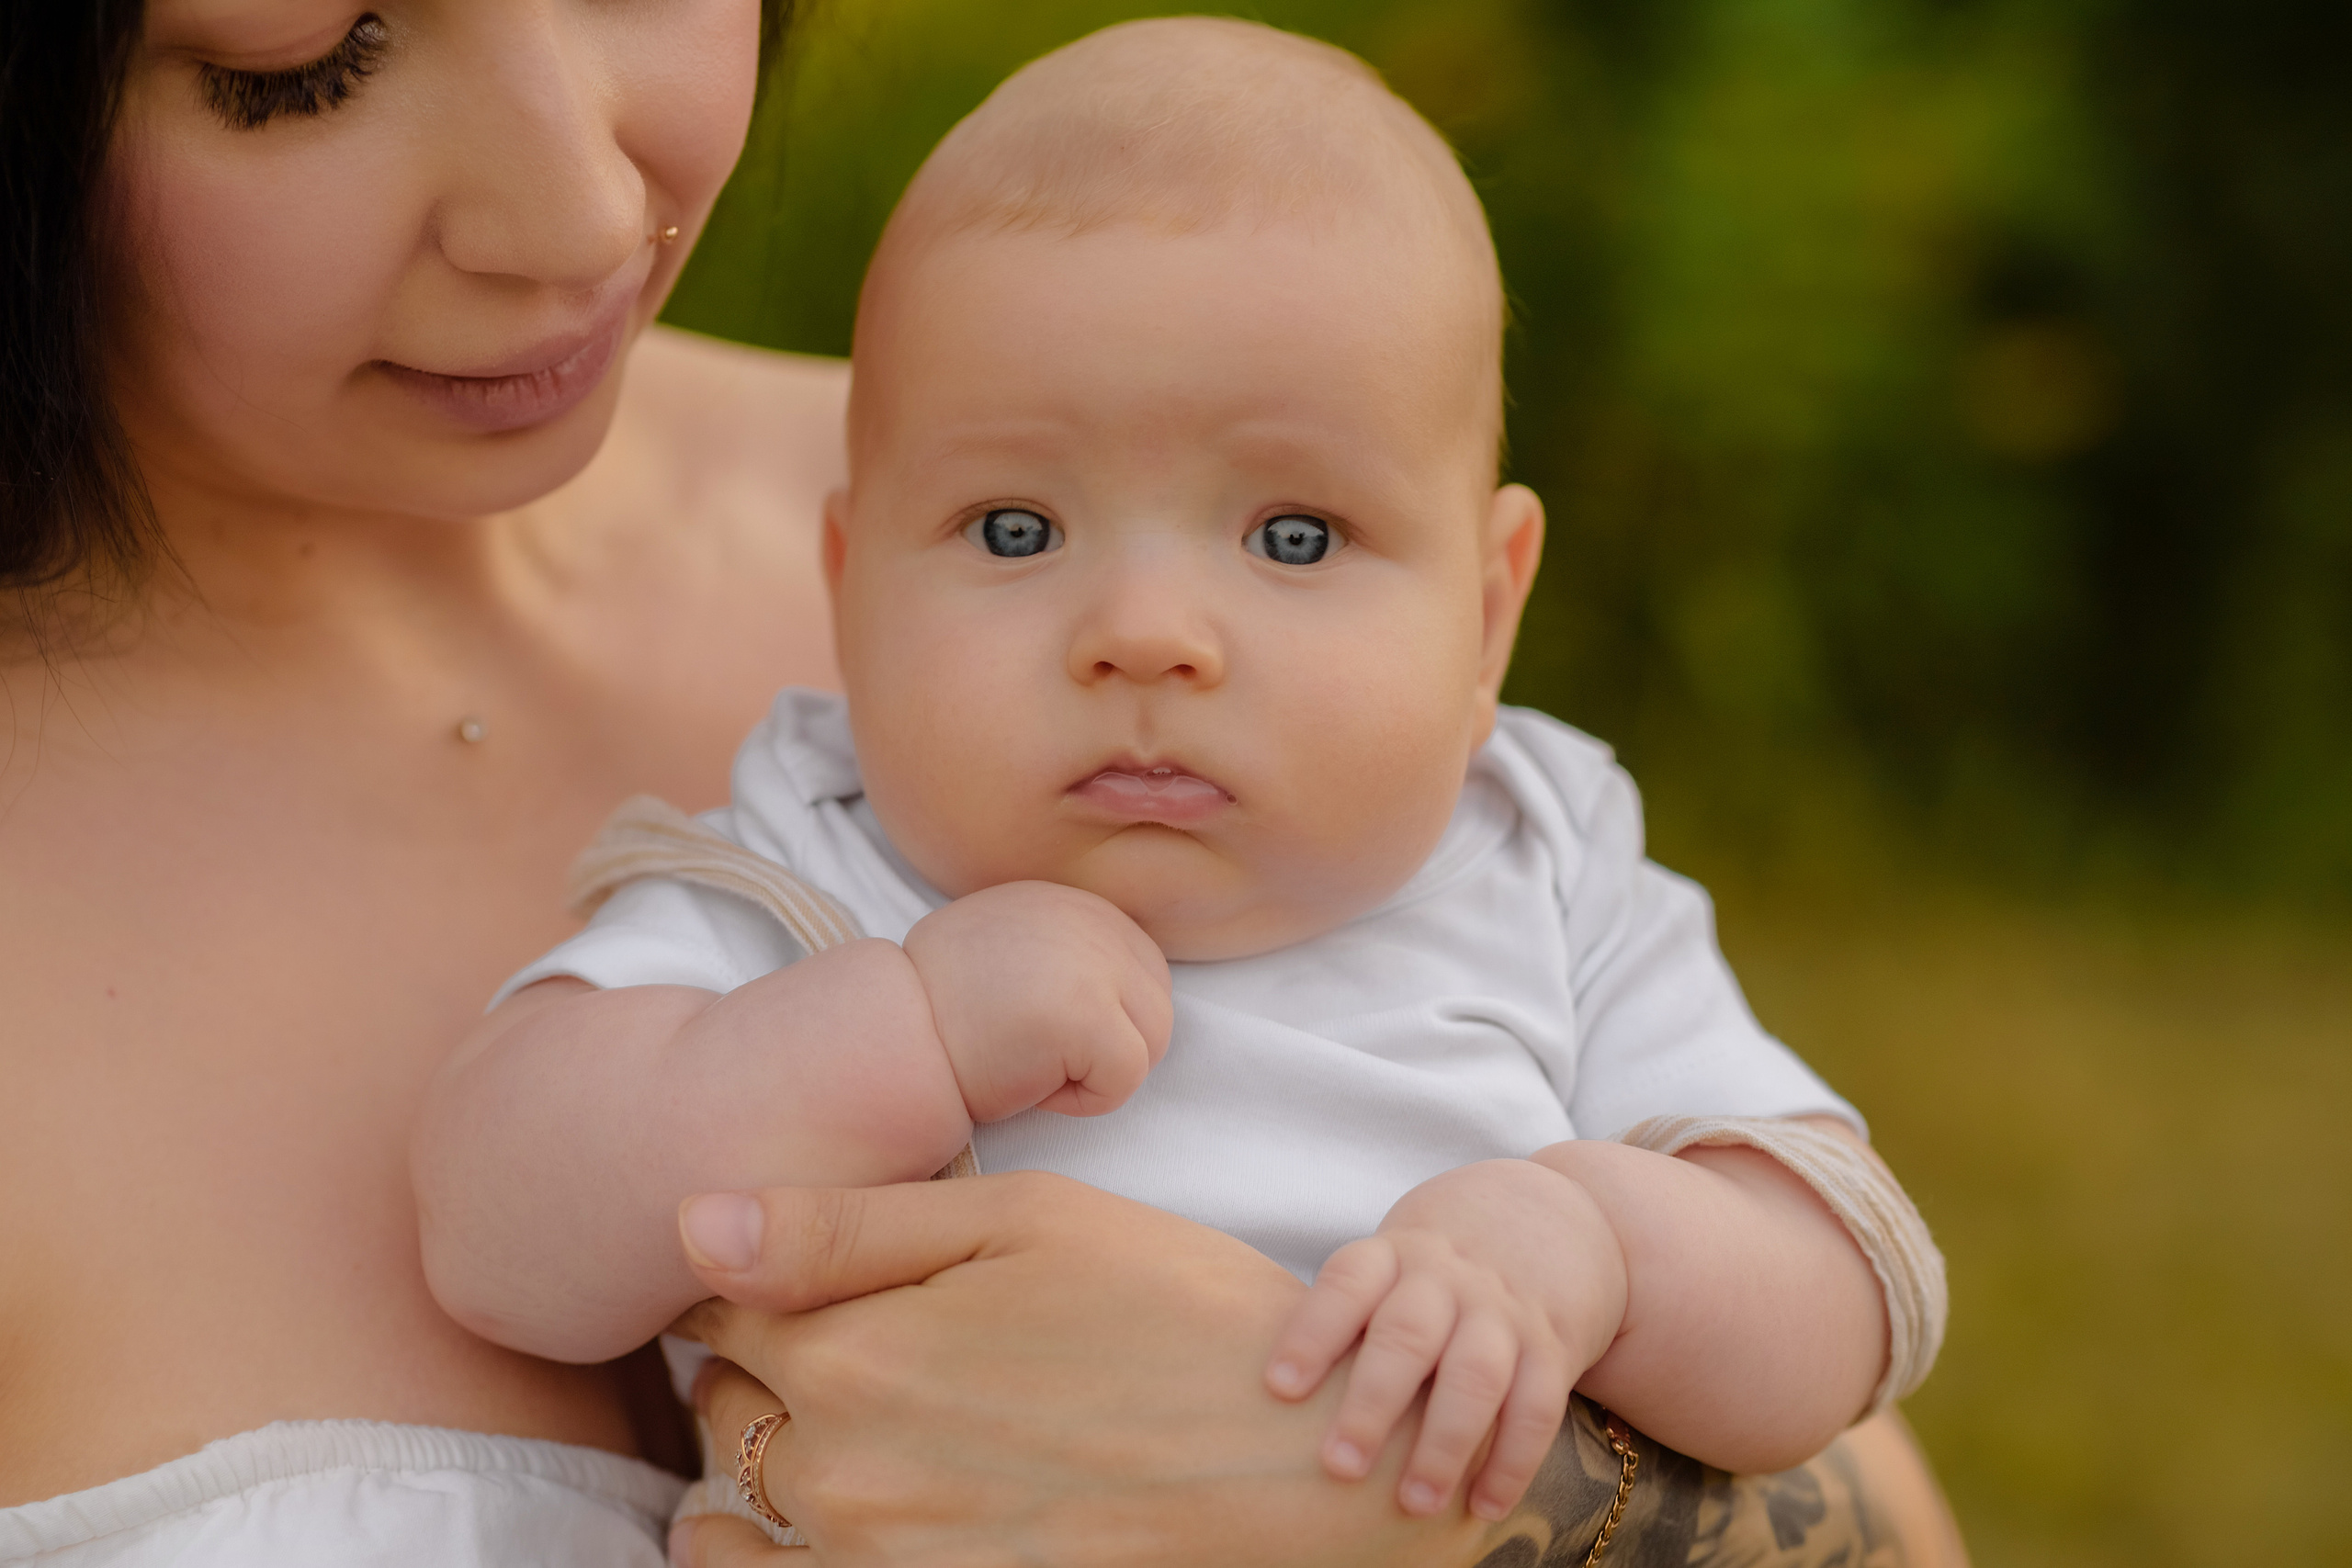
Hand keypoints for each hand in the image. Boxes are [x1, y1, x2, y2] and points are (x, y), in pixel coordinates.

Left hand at [667, 1175, 1496, 1567]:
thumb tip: (689, 1222)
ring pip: (745, 1512)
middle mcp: (841, 1473)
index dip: (751, 1279)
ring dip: (769, 1464)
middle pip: (727, 1409)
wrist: (1296, 1462)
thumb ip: (845, 1226)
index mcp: (852, 1353)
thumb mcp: (1024, 1221)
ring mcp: (881, 1562)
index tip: (787, 1270)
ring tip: (841, 1428)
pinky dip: (777, 1558)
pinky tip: (841, 1516)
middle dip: (759, 1368)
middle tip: (828, 1339)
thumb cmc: (1171, 1313)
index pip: (721, 1308)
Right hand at [901, 880, 1171, 1120]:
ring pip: (1150, 1043)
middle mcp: (1088, 917)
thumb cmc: (941, 1019)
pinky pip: (1127, 1077)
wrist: (887, 1042)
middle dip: (1105, 1048)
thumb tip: (1114, 986)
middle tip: (1029, 1051)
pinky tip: (1028, 1081)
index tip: (1030, 1028)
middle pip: (1156, 1007)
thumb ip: (1065, 954)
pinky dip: (1084, 1101)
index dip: (1096, 1022)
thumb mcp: (1010, 956)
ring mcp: (1092, 959)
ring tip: (1027, 1061)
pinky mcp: (1089, 1010)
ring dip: (1094, 1073)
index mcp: (1071, 902)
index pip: (1141, 975)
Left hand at [1264, 1159, 1628, 1522]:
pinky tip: (1484, 1507)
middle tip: (1340, 1466)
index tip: (1278, 1388)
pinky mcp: (1554, 1345)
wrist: (1556, 1212)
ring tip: (1414, 1503)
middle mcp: (1449, 1278)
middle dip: (1371, 1404)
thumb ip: (1355, 1311)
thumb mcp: (1398, 1254)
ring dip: (1443, 1444)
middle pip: (1407, 1336)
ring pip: (1475, 1376)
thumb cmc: (1445, 1256)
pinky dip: (1511, 1461)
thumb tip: (1277, 1400)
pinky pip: (1536, 1406)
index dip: (1311, 1333)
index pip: (1346, 1284)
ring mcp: (1504, 1311)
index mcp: (1397, 1253)